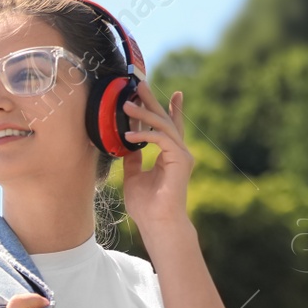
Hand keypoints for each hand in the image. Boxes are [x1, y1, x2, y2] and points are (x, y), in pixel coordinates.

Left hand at [121, 81, 193, 233]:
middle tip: (141, 84)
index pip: (169, 127)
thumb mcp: (134, 177)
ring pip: (163, 126)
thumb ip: (134, 159)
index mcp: (170, 155)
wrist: (157, 223)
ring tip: (126, 105)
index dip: (169, 109)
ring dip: (143, 114)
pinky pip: (162, 139)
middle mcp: (178, 152)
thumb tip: (127, 145)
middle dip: (153, 101)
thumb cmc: (146, 206)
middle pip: (166, 120)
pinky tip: (129, 136)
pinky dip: (145, 135)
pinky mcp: (180, 160)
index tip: (171, 92)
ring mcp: (181, 155)